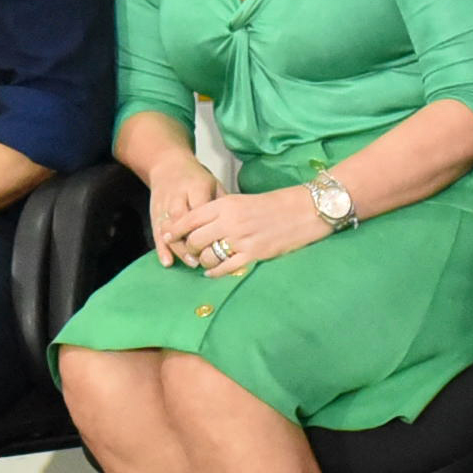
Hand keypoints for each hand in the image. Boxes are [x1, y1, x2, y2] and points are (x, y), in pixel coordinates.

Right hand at [140, 159, 225, 267]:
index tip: (219, 242)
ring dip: (179, 248)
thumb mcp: (213, 184)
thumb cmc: (196, 178)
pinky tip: (168, 262)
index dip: (209, 227)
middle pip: (183, 220)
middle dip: (192, 240)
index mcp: (195, 186)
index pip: (201, 209)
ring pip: (169, 229)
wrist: (167, 165)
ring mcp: (164, 206)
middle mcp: (177, 196)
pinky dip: (161, 249)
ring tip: (192, 262)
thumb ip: (222, 203)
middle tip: (206, 257)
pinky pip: (156, 233)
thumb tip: (235, 226)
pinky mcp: (154, 214)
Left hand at [153, 182, 329, 277]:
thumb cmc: (276, 204)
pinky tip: (213, 272)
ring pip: (207, 256)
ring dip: (202, 261)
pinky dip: (214, 272)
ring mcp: (241, 240)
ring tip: (203, 261)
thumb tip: (200, 224)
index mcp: (226, 204)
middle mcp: (230, 221)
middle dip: (188, 248)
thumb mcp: (243, 200)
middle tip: (189, 251)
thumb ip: (222, 211)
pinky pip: (224, 268)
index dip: (175, 229)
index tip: (167, 235)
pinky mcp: (254, 255)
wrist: (306, 209)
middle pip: (194, 240)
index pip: (190, 218)